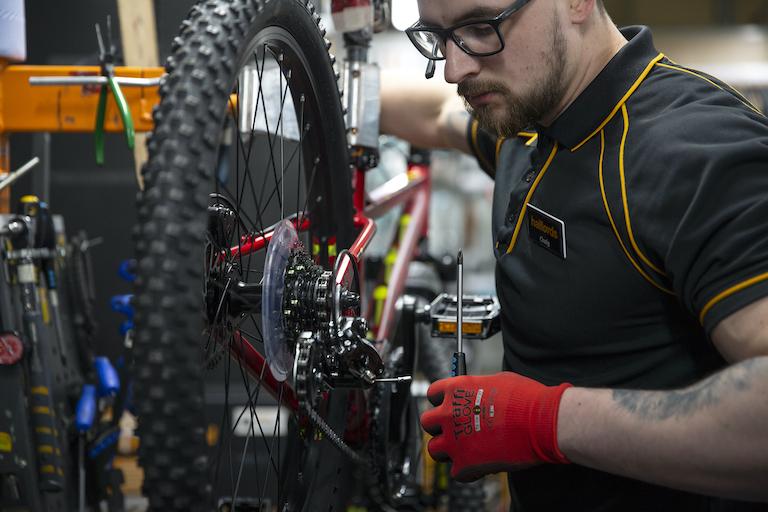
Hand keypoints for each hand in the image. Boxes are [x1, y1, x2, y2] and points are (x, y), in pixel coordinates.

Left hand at [420, 372, 571, 480]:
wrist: (542, 422)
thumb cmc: (527, 399)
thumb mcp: (497, 381)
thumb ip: (477, 390)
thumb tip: (476, 395)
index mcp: (456, 388)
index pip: (432, 393)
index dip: (442, 401)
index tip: (449, 406)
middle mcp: (449, 413)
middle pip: (427, 422)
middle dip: (440, 427)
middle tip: (455, 430)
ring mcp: (454, 439)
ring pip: (434, 449)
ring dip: (448, 450)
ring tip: (465, 450)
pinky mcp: (465, 463)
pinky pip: (456, 472)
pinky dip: (468, 471)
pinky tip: (481, 465)